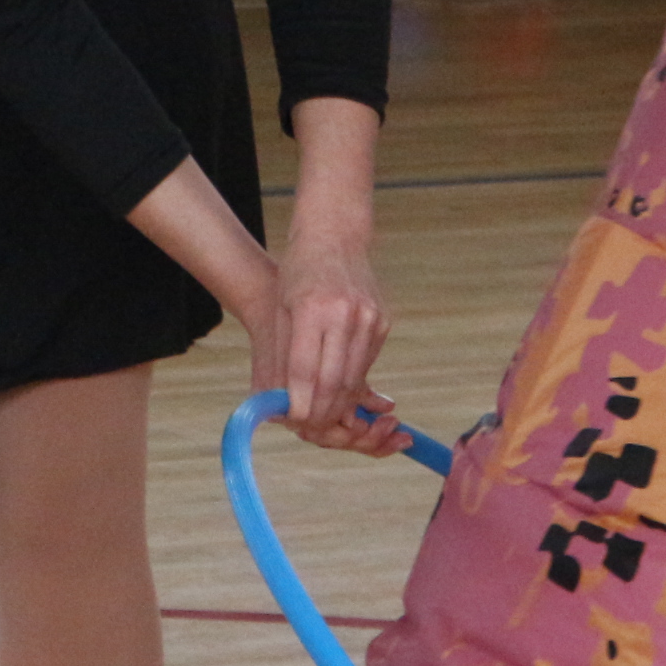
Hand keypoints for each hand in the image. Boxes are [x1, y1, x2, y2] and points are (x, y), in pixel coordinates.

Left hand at [265, 227, 403, 454]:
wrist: (335, 238)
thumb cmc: (298, 273)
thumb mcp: (282, 309)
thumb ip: (285, 353)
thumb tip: (283, 398)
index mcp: (313, 310)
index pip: (306, 369)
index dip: (300, 400)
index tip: (294, 421)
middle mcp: (345, 314)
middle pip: (334, 378)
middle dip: (322, 409)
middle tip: (311, 427)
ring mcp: (369, 318)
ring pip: (354, 374)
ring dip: (340, 401)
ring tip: (325, 417)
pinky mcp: (383, 321)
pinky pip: (365, 361)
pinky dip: (353, 380)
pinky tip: (341, 391)